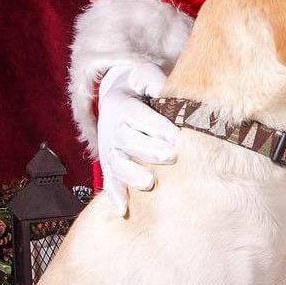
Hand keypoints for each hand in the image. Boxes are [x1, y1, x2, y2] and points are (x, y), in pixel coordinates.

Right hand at [97, 63, 178, 216]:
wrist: (121, 93)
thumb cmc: (142, 85)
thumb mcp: (146, 74)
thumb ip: (153, 81)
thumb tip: (164, 92)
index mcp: (120, 104)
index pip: (136, 115)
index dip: (155, 125)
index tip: (176, 135)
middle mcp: (111, 127)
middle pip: (126, 141)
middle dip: (148, 149)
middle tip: (171, 156)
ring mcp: (110, 147)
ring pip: (116, 163)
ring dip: (131, 174)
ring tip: (148, 183)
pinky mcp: (112, 163)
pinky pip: (110, 180)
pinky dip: (114, 195)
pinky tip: (122, 210)